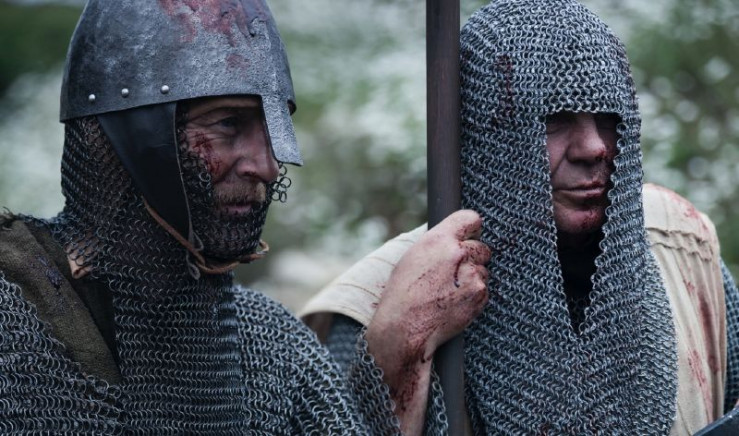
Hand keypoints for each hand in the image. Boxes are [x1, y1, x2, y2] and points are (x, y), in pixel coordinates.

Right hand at [366, 209, 490, 434]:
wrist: (404, 328)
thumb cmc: (402, 294)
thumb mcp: (412, 258)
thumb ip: (437, 244)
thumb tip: (454, 238)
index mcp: (438, 239)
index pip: (470, 218)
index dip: (471, 227)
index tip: (471, 234)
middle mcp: (458, 253)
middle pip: (481, 247)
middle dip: (472, 257)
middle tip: (455, 272)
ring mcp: (472, 275)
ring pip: (483, 270)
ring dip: (472, 279)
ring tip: (448, 292)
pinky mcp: (479, 295)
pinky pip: (483, 290)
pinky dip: (473, 295)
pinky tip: (453, 303)